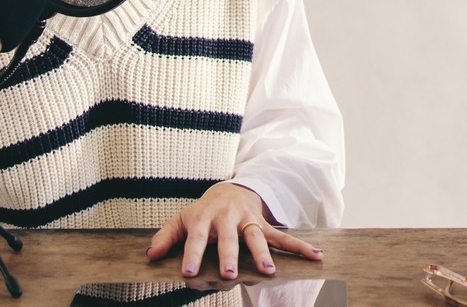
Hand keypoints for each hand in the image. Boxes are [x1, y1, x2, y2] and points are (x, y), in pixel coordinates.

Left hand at [145, 182, 323, 278]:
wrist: (230, 190)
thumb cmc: (203, 211)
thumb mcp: (181, 219)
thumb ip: (166, 236)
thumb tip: (151, 255)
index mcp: (205, 217)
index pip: (196, 237)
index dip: (192, 254)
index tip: (190, 272)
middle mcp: (228, 218)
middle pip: (230, 239)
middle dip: (229, 256)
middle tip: (228, 275)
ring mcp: (249, 221)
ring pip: (257, 238)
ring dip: (263, 254)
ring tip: (269, 271)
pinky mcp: (264, 225)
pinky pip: (283, 238)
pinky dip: (299, 247)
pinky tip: (316, 256)